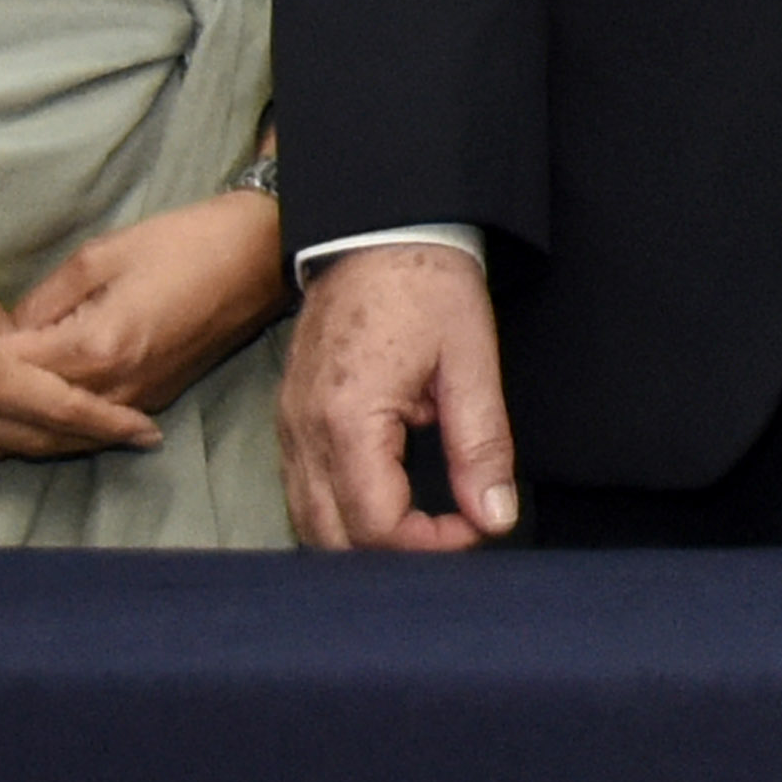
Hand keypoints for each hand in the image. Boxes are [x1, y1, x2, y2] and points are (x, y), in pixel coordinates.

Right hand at [0, 199, 167, 459]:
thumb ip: (4, 328)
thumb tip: (24, 353)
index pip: (55, 408)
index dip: (106, 422)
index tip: (147, 431)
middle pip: (27, 440)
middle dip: (81, 439)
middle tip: (125, 434)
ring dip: (35, 444)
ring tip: (81, 434)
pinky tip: (13, 429)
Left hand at [2, 192, 289, 416]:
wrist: (261, 256)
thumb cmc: (184, 243)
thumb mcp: (102, 254)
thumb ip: (46, 298)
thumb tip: (10, 331)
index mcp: (98, 347)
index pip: (13, 369)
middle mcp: (116, 387)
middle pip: (35, 407)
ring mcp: (139, 399)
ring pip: (66, 426)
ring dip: (30, 411)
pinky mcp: (156, 399)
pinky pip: (96, 421)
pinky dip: (65, 416)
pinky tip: (41, 403)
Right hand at [279, 242, 519, 548]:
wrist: (379, 227)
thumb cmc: (427, 284)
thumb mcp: (471, 360)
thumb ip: (481, 445)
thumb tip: (495, 517)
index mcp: (347, 419)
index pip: (376, 527)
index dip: (430, 547)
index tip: (476, 529)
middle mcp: (303, 431)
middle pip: (331, 539)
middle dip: (393, 554)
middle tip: (451, 533)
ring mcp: (287, 426)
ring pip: (308, 521)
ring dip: (362, 538)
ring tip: (424, 524)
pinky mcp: (288, 418)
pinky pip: (301, 490)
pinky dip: (339, 511)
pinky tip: (385, 499)